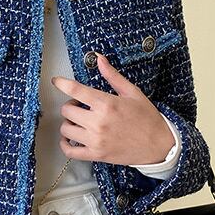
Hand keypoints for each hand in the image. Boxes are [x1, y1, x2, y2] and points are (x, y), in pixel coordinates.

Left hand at [50, 53, 174, 164]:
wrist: (158, 145)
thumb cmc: (147, 118)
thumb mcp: (132, 93)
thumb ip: (112, 76)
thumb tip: (99, 58)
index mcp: (107, 104)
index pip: (76, 90)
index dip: (62, 84)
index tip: (56, 81)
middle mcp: (98, 122)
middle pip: (67, 111)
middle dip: (70, 105)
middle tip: (80, 106)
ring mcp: (95, 140)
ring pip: (65, 130)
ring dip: (68, 124)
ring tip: (79, 122)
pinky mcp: (96, 155)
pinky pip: (70, 152)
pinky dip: (65, 145)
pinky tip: (70, 139)